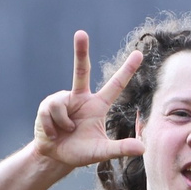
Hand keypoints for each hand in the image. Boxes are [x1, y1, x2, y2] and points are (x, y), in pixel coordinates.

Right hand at [32, 32, 144, 171]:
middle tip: (80, 33)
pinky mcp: (48, 105)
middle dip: (79, 51)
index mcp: (97, 105)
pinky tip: (53, 133)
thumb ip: (120, 148)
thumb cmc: (80, 151)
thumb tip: (142, 148)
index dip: (127, 70)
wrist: (55, 156)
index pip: (116, 85)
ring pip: (61, 105)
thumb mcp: (102, 151)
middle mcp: (81, 97)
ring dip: (64, 124)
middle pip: (81, 70)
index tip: (139, 53)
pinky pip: (51, 112)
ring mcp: (63, 99)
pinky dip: (53, 128)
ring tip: (64, 133)